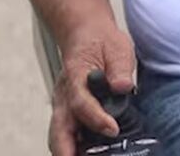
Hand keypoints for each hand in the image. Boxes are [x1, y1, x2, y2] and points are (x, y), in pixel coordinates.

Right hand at [48, 21, 136, 155]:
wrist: (86, 36)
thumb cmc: (102, 43)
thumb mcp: (117, 48)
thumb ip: (119, 68)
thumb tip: (122, 86)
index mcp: (75, 77)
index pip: (82, 103)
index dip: (97, 119)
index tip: (112, 129)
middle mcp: (64, 96)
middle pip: (59, 129)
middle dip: (67, 150)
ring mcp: (62, 107)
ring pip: (58, 136)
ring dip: (67, 151)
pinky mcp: (67, 114)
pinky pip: (64, 135)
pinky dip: (72, 148)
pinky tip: (89, 154)